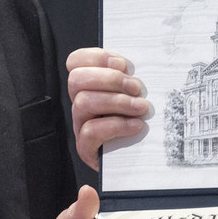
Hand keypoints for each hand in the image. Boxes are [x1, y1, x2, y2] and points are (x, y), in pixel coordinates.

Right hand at [66, 47, 150, 168]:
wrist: (142, 161)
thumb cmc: (141, 121)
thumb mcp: (136, 94)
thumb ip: (131, 77)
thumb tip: (141, 63)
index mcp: (90, 86)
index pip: (75, 61)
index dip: (96, 57)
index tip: (123, 64)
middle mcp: (81, 103)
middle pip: (76, 79)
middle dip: (109, 79)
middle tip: (136, 88)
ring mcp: (80, 125)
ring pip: (83, 102)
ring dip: (117, 101)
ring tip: (141, 107)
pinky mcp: (86, 147)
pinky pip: (90, 131)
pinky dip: (116, 125)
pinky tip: (136, 125)